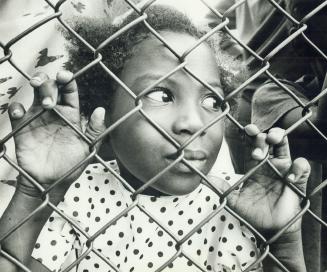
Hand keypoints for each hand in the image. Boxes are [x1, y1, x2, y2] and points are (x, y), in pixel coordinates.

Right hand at [9, 71, 105, 194]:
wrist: (51, 183)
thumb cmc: (71, 166)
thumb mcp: (87, 149)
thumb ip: (95, 131)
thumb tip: (101, 110)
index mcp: (70, 114)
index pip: (69, 90)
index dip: (67, 79)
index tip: (65, 76)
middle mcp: (53, 112)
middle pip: (50, 86)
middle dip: (49, 84)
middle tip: (51, 101)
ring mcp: (37, 118)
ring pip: (33, 93)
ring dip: (36, 89)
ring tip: (44, 103)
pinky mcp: (22, 128)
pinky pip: (15, 112)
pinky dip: (15, 108)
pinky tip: (20, 113)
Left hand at [227, 124, 309, 234]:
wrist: (269, 229)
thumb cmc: (252, 213)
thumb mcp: (234, 200)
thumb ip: (221, 188)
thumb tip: (203, 179)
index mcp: (253, 166)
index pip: (251, 144)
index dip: (250, 134)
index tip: (247, 129)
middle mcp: (268, 164)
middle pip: (267, 139)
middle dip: (262, 136)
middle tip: (257, 141)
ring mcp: (283, 170)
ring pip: (284, 145)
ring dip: (279, 138)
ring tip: (272, 141)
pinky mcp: (297, 180)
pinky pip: (301, 166)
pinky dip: (297, 167)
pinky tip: (288, 178)